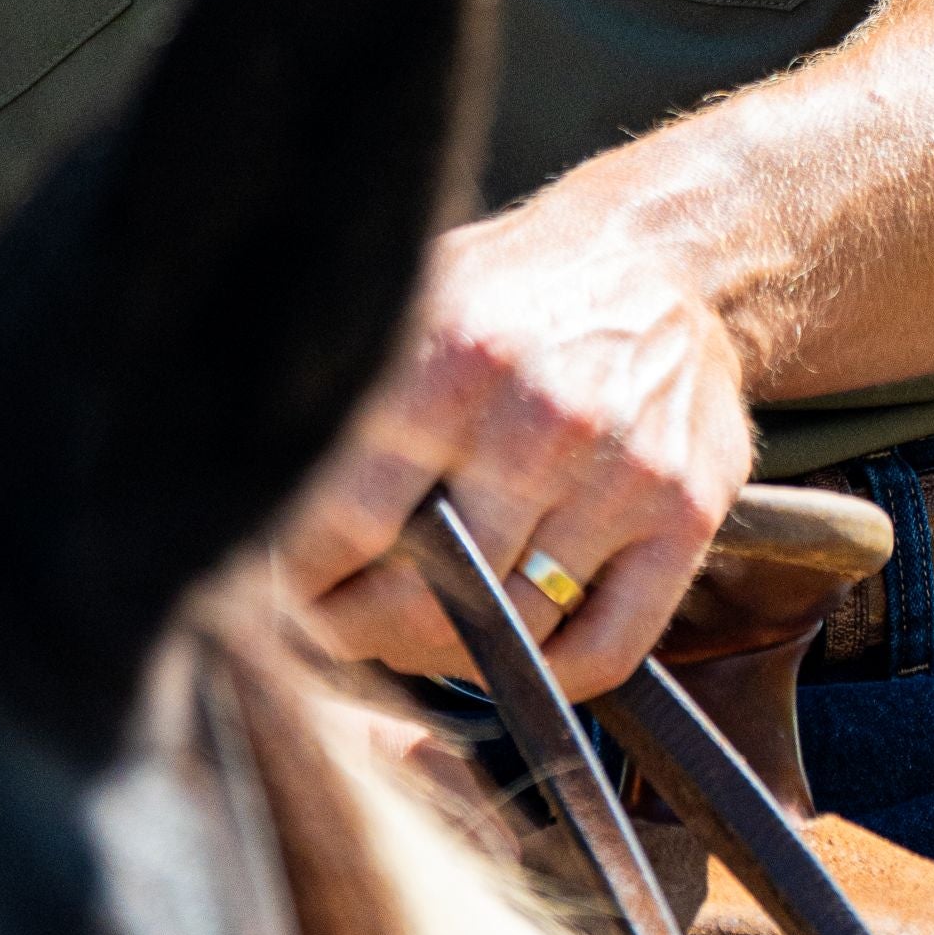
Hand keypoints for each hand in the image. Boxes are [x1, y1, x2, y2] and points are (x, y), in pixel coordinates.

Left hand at [272, 174, 758, 697]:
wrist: (660, 257)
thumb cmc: (512, 292)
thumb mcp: (415, 298)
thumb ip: (347, 389)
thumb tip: (248, 486)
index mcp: (454, 359)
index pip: (347, 521)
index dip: (302, 578)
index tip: (284, 589)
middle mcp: (541, 420)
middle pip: (429, 592)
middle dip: (360, 630)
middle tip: (333, 630)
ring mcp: (622, 474)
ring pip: (512, 630)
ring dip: (445, 655)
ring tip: (408, 636)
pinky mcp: (685, 515)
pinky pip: (604, 649)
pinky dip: (544, 677)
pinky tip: (505, 653)